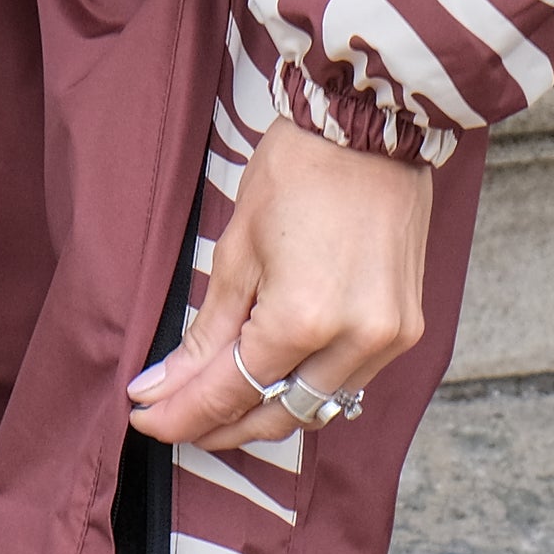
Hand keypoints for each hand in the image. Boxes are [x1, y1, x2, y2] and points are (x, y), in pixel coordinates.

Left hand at [127, 121, 432, 450]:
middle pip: (276, 413)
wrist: (371, 128)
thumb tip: (162, 387)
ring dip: (264, 412)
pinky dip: (306, 386)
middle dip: (221, 425)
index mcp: (303, 318)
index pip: (232, 391)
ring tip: (217, 407)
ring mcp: (389, 339)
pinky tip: (272, 378)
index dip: (183, 413)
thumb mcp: (237, 252)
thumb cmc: (299, 172)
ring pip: (317, 406)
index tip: (146, 418)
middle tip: (176, 419)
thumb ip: (205, 334)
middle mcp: (354, 340)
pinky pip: (349, 381)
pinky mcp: (408, 329)